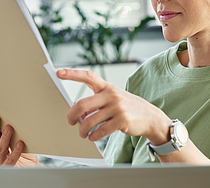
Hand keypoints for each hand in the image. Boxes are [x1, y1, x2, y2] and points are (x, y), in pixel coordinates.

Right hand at [0, 100, 40, 166]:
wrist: (30, 167)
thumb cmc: (25, 150)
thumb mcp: (20, 136)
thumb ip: (18, 127)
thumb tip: (21, 110)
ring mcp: (1, 159)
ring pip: (1, 147)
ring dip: (4, 137)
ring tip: (9, 127)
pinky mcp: (8, 166)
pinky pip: (12, 158)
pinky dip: (16, 151)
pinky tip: (20, 143)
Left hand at [57, 69, 171, 144]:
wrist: (150, 117)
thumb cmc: (127, 108)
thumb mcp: (114, 99)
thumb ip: (97, 102)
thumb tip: (78, 113)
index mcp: (107, 87)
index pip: (88, 76)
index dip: (72, 74)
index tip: (59, 72)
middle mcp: (111, 95)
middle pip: (82, 104)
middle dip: (72, 115)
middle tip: (71, 122)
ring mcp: (117, 108)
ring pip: (89, 121)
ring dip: (82, 130)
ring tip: (83, 133)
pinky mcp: (122, 121)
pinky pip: (100, 131)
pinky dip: (93, 136)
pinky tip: (93, 137)